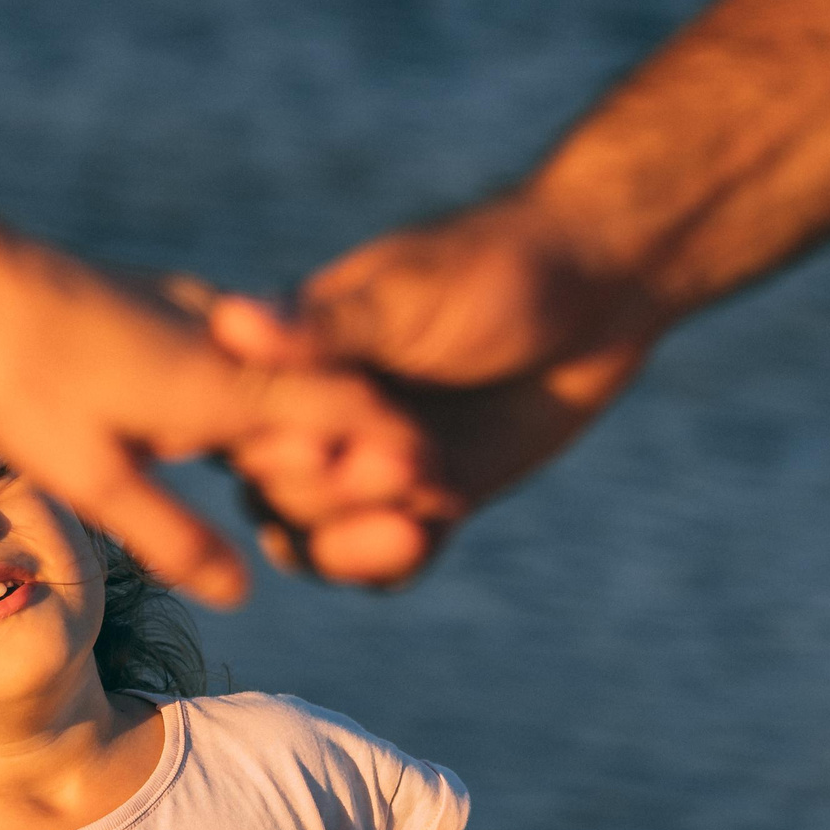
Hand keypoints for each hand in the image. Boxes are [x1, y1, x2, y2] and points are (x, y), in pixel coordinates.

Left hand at [0, 184, 456, 606]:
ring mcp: (206, 318)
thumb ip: (173, 537)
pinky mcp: (176, 306)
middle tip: (420, 488)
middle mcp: (231, 347)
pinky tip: (263, 416)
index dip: (401, 453)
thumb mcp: (94, 478)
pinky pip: (252, 355)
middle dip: (376, 444)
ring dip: (326, 417)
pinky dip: (278, 389)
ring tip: (346, 468)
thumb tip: (245, 592)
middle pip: (334, 395)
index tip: (444, 486)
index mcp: (226, 390)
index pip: (350, 415)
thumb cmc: (26, 382)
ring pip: (291, 372)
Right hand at [210, 185, 663, 585]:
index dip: (274, 451)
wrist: (599, 286)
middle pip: (277, 498)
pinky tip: (425, 537)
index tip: (324, 442)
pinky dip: (395, 563)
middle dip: (328, 498)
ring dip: (354, 544)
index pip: (242, 432)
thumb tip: (230, 323)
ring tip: (412, 525)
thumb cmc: (495, 266)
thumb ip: (321, 331)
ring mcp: (372, 464)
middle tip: (398, 469)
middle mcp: (320, 418)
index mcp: (291, 362)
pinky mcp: (431, 498)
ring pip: (322, 541)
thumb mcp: (405, 297)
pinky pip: (389, 559)